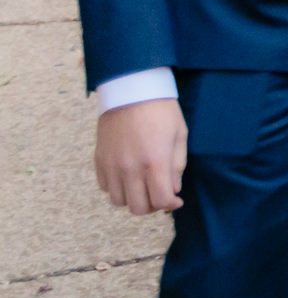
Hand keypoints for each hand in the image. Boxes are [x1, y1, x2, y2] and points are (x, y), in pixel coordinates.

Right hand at [96, 99, 186, 215]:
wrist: (131, 89)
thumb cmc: (161, 110)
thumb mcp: (179, 135)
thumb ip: (177, 166)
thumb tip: (173, 190)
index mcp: (155, 161)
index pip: (160, 200)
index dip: (170, 204)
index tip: (175, 200)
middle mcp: (130, 167)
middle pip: (138, 208)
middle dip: (152, 206)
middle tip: (159, 194)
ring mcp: (111, 165)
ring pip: (118, 201)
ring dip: (132, 198)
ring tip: (143, 185)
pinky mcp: (99, 159)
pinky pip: (105, 187)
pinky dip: (117, 187)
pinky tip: (128, 176)